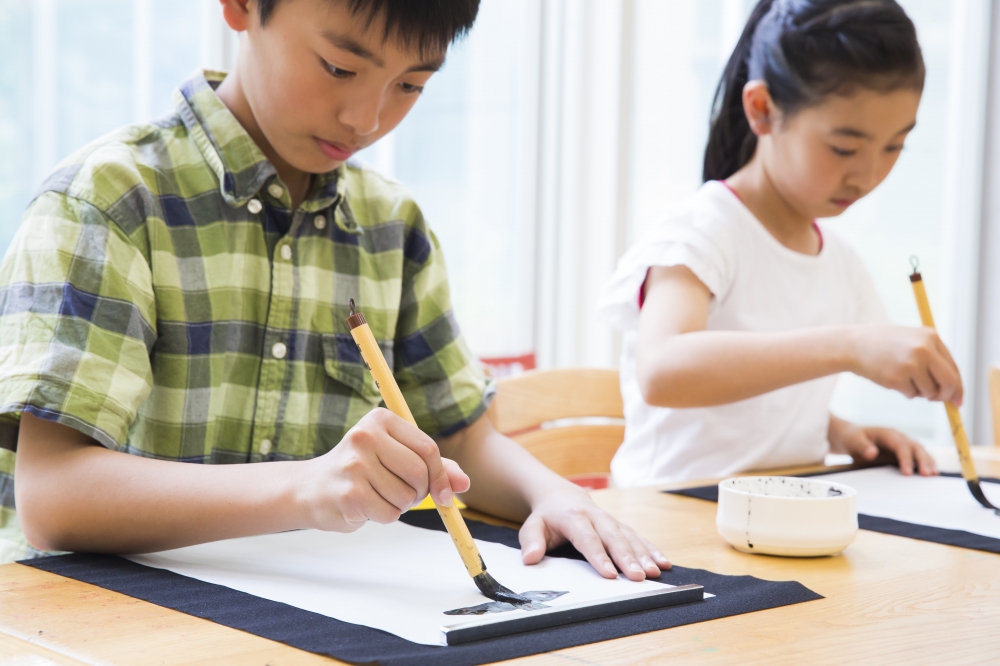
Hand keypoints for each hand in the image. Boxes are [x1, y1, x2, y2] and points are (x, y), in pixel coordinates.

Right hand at [301, 408, 469, 531]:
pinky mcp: (349, 493)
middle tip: (403, 494)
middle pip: (419, 473)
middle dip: (420, 492)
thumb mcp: (396, 457)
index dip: (441, 475)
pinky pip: (389, 513)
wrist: (311, 489)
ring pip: (406, 496)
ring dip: (400, 505)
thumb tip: (464, 483)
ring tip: (378, 496)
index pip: (428, 448)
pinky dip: (385, 516)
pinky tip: (365, 505)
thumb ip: (433, 467)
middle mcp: (365, 437)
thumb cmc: (361, 470)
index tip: (443, 493)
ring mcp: (355, 465)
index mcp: (380, 420)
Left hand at [517, 487, 670, 580]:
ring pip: (629, 536)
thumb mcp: (532, 526)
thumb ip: (531, 541)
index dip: (598, 556)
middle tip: (639, 577)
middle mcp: (595, 516)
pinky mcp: (620, 525)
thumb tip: (530, 559)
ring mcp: (610, 520)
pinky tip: (664, 562)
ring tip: (655, 572)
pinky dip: (652, 549)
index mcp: (573, 517)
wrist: (560, 495)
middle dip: (628, 557)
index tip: (609, 573)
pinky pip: (638, 536)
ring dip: (644, 554)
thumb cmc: (546, 516)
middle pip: (614, 537)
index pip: (587, 538)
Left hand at [830, 418, 937, 475]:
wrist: (851, 437)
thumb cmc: (852, 439)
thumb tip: (872, 453)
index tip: (907, 473)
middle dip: (923, 460)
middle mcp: (898, 437)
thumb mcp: (852, 442)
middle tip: (927, 475)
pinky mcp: (904, 452)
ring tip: (933, 475)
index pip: (900, 445)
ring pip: (920, 450)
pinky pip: (918, 456)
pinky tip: (932, 473)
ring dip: (928, 461)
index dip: (905, 459)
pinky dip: (926, 463)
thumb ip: (862, 447)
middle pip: (915, 446)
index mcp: (887, 433)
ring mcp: (903, 444)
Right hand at [848, 326, 962, 405]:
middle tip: (938, 401)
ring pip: (929, 391)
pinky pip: (911, 395)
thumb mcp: (911, 340)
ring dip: (919, 393)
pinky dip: (904, 392)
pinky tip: (891, 378)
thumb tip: (952, 388)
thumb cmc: (883, 344)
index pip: (954, 368)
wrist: (852, 345)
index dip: (957, 387)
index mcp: (931, 336)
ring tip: (903, 379)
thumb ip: (932, 357)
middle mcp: (924, 349)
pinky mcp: (897, 378)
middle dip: (946, 396)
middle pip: (949, 382)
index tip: (957, 400)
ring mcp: (911, 363)